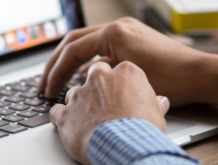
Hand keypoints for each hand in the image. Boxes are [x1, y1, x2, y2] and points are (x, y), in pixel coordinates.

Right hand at [39, 17, 217, 107]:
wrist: (200, 74)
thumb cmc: (172, 80)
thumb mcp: (128, 79)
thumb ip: (99, 76)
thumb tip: (79, 82)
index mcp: (115, 32)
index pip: (73, 49)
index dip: (56, 71)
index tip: (48, 89)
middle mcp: (119, 26)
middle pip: (75, 41)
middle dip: (57, 63)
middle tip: (44, 83)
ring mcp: (127, 29)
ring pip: (88, 42)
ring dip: (72, 61)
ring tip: (60, 81)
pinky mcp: (134, 37)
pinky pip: (103, 46)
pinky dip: (90, 61)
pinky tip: (85, 78)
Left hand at [49, 61, 169, 163]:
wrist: (125, 147)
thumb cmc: (143, 130)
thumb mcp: (156, 113)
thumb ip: (154, 102)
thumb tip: (160, 102)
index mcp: (125, 72)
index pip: (117, 70)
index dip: (118, 84)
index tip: (120, 93)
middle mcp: (100, 78)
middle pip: (93, 75)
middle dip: (96, 88)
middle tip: (103, 104)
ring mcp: (80, 94)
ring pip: (74, 93)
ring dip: (79, 105)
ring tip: (89, 121)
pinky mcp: (65, 113)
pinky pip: (56, 111)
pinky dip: (61, 118)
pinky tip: (69, 126)